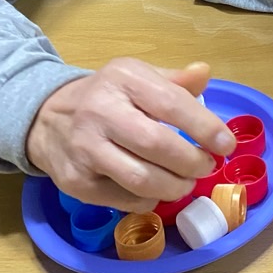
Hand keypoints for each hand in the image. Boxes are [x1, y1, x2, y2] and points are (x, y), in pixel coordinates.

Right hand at [25, 59, 235, 211]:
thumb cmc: (106, 96)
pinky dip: (149, 199)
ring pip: (140, 179)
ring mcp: (85, 149)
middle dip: (192, 161)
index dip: (204, 127)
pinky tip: (156, 189)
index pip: (171, 103)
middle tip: (207, 166)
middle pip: (157, 145)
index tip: (226, 144)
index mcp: (123, 79)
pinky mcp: (75, 182)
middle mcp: (100, 112)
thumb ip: (173, 79)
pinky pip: (123, 199)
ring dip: (174, 187)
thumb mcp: (136, 76)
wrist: (46, 118)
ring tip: (186, 182)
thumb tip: (205, 72)